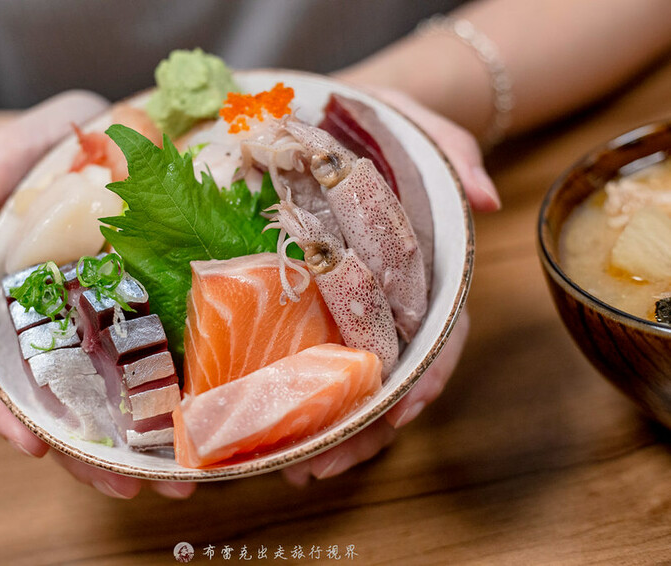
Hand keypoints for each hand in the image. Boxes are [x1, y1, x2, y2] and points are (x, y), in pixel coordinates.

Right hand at [0, 91, 194, 499]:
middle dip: (94, 452)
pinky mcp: (156, 301)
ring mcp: (109, 314)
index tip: (34, 450)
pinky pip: (165, 352)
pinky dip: (178, 392)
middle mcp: (60, 318)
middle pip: (64, 399)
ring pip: (118, 391)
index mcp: (11, 298)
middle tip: (136, 487)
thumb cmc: (34, 147)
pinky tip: (204, 422)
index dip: (7, 411)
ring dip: (144, 443)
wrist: (94, 126)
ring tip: (181, 477)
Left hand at [282, 89, 498, 486]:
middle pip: (391, 379)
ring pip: (354, 386)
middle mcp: (394, 304)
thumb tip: (483, 199)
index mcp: (427, 272)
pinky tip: (273, 429)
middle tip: (320, 464)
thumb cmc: (383, 127)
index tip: (398, 412)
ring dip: (329, 431)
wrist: (338, 124)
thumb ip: (453, 153)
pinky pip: (314, 361)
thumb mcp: (419, 125)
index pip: (438, 334)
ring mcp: (356, 312)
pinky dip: (301, 399)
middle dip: (363, 428)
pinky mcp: (316, 309)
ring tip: (293, 464)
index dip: (423, 376)